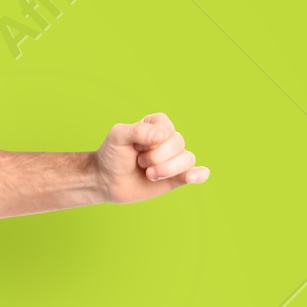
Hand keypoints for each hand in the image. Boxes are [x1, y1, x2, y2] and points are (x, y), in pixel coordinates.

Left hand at [94, 113, 208, 202]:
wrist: (107, 180)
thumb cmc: (112, 155)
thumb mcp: (117, 137)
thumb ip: (137, 131)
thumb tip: (161, 136)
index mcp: (157, 125)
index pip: (167, 129)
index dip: (150, 141)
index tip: (134, 147)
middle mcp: (169, 140)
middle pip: (178, 144)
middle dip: (155, 157)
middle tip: (139, 162)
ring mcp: (175, 158)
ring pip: (187, 159)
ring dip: (166, 169)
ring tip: (149, 175)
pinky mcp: (178, 177)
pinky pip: (199, 173)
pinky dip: (199, 175)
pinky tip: (192, 177)